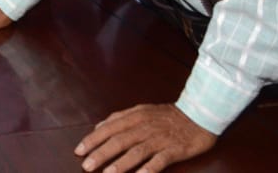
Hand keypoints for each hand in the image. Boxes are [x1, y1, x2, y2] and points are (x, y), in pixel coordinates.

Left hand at [76, 104, 216, 172]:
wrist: (199, 114)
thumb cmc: (167, 114)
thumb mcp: (141, 110)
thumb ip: (119, 118)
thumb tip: (98, 126)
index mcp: (135, 116)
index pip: (109, 128)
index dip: (93, 140)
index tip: (78, 150)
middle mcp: (144, 127)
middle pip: (119, 141)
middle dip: (101, 154)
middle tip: (86, 165)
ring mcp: (159, 139)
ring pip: (136, 152)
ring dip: (121, 164)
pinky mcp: (174, 150)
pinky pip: (159, 161)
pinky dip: (149, 169)